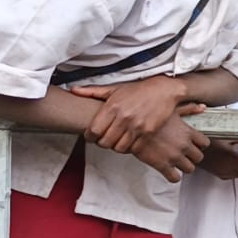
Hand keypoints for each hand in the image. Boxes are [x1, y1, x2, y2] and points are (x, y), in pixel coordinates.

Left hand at [72, 77, 195, 153]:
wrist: (164, 90)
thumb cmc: (138, 90)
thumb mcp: (114, 89)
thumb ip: (92, 91)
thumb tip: (73, 90)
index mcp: (112, 107)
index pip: (94, 131)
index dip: (89, 137)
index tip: (91, 136)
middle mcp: (124, 117)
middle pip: (105, 142)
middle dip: (102, 143)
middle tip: (104, 139)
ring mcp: (137, 126)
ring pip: (119, 147)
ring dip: (115, 146)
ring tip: (116, 140)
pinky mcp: (148, 132)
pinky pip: (134, 148)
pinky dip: (129, 147)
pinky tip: (129, 141)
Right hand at [130, 110, 208, 181]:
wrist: (129, 127)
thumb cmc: (149, 116)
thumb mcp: (171, 109)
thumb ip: (189, 108)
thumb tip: (203, 107)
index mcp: (187, 132)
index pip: (205, 143)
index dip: (200, 146)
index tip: (194, 145)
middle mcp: (184, 145)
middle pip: (199, 158)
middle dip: (192, 158)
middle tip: (184, 155)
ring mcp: (174, 156)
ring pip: (189, 169)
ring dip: (183, 167)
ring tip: (176, 163)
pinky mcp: (162, 165)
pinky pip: (175, 178)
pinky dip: (173, 176)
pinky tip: (168, 171)